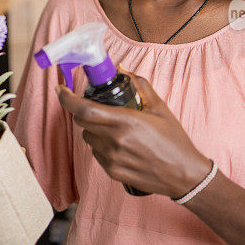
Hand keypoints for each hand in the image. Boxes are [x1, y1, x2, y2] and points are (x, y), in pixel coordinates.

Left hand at [56, 66, 211, 197]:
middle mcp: (116, 141)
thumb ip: (139, 85)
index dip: (67, 99)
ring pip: (89, 139)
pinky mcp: (113, 172)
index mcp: (126, 122)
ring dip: (95, 130)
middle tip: (98, 108)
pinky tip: (121, 145)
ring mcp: (112, 159)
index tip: (60, 90)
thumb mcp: (160, 108)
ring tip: (116, 129)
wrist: (184, 174)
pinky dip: (102, 145)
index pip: (84, 110)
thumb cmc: (174, 141)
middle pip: (83, 123)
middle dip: (84, 112)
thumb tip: (122, 70)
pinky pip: (97, 154)